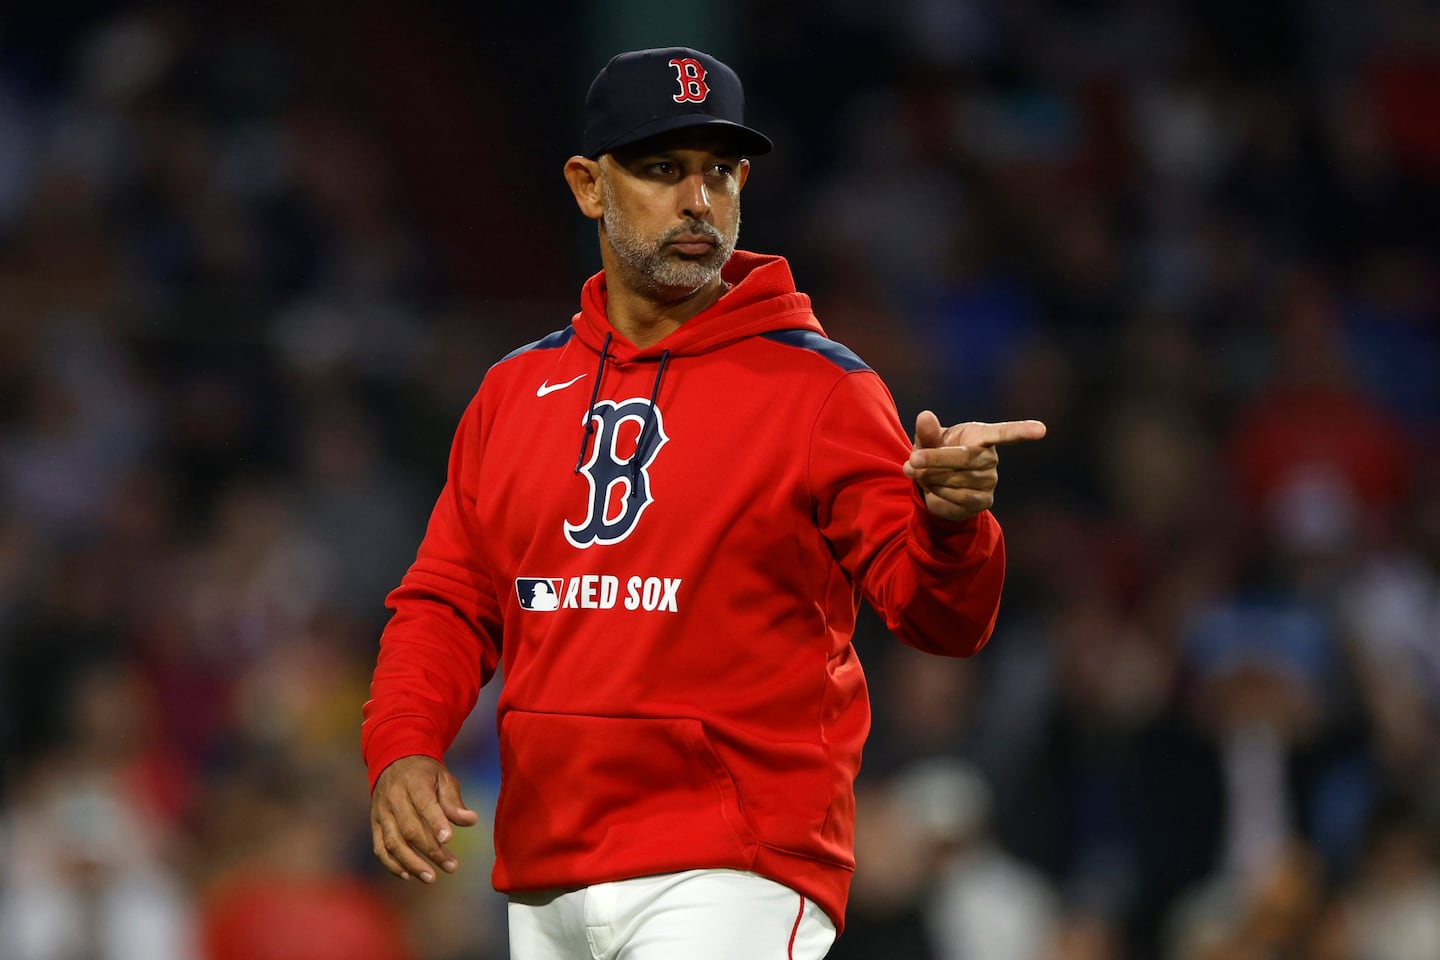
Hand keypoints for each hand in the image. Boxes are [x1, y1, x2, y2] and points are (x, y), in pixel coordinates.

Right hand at [370, 755, 479, 882]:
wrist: (394, 762)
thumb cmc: (425, 774)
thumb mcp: (443, 778)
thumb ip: (454, 801)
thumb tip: (471, 820)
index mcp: (414, 782)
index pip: (424, 804)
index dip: (436, 823)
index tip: (449, 840)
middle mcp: (394, 798)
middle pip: (409, 828)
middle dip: (431, 850)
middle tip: (451, 866)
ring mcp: (381, 813)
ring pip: (392, 842)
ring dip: (411, 863)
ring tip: (431, 878)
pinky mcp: (375, 824)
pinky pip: (380, 848)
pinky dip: (392, 864)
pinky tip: (409, 875)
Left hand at [903, 411, 1045, 521]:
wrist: (935, 484)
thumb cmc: (935, 452)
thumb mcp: (927, 440)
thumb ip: (928, 431)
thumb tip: (924, 416)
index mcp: (982, 435)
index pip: (1004, 432)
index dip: (1022, 430)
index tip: (1040, 430)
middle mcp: (991, 457)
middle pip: (967, 458)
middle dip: (935, 460)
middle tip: (912, 461)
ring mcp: (990, 481)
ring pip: (958, 479)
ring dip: (931, 478)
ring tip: (918, 473)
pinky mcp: (984, 501)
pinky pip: (959, 498)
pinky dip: (938, 493)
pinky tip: (932, 488)